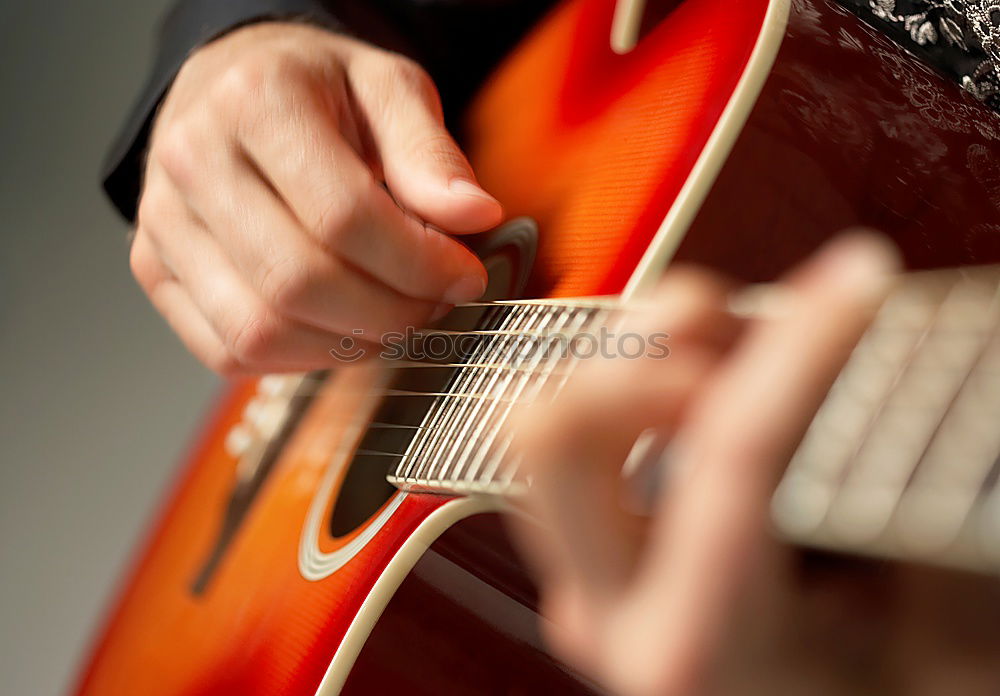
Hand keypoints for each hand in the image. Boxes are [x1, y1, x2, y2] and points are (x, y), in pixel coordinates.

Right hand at [130, 22, 500, 373]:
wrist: (232, 85)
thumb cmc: (316, 90)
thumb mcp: (389, 88)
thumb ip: (430, 153)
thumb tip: (474, 216)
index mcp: (255, 101)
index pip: (344, 216)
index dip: (418, 264)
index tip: (464, 276)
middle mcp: (193, 160)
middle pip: (299, 283)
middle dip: (389, 314)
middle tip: (434, 306)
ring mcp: (163, 223)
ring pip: (259, 331)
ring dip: (345, 346)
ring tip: (393, 319)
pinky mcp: (155, 270)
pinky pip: (229, 351)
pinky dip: (298, 359)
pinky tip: (339, 329)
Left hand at [508, 234, 899, 695]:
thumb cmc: (880, 694)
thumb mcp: (931, 615)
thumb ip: (894, 493)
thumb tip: (871, 353)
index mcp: (694, 647)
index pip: (730, 456)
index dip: (799, 347)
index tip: (855, 279)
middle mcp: (607, 610)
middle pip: (557, 428)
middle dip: (653, 356)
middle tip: (744, 343)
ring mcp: (583, 580)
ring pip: (547, 416)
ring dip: (637, 360)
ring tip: (729, 358)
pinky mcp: (586, 553)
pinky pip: (573, 436)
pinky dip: (635, 384)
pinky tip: (706, 390)